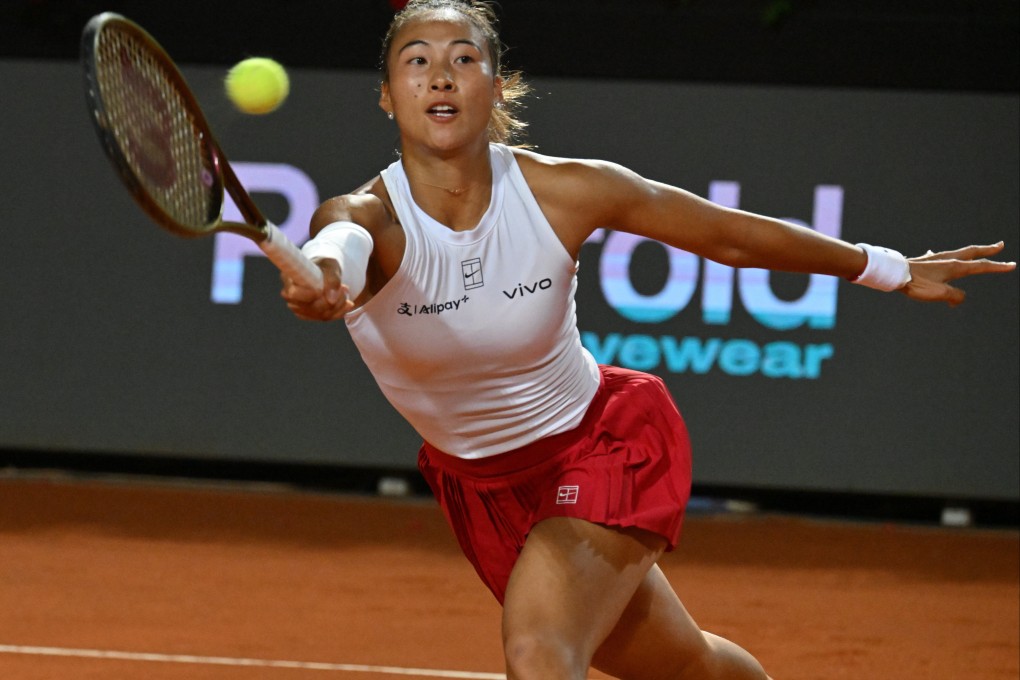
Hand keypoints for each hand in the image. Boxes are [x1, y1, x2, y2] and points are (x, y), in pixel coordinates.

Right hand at [280, 258, 353, 320]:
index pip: (294, 294)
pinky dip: (339, 312)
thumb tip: (332, 300)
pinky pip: (325, 318)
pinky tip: (347, 303)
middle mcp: (290, 295)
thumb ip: (332, 279)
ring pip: (320, 315)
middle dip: (331, 301)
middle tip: (345, 287)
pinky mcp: (308, 315)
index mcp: (289, 278)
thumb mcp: (331, 266)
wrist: (325, 272)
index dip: (310, 295)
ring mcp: (298, 307)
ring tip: (346, 291)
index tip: (323, 289)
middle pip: (309, 308)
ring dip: (338, 305)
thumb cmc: (324, 266)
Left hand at [901, 242, 1015, 305]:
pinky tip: (934, 254)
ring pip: (957, 253)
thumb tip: (958, 300)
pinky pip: (937, 257)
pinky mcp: (923, 261)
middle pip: (972, 252)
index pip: (981, 266)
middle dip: (987, 250)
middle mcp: (947, 259)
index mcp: (955, 266)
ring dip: (969, 251)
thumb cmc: (916, 284)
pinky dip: (942, 256)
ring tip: (975, 250)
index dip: (997, 267)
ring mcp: (935, 259)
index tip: (1012, 265)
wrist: (894, 273)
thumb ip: (955, 296)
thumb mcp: (939, 294)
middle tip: (1000, 246)